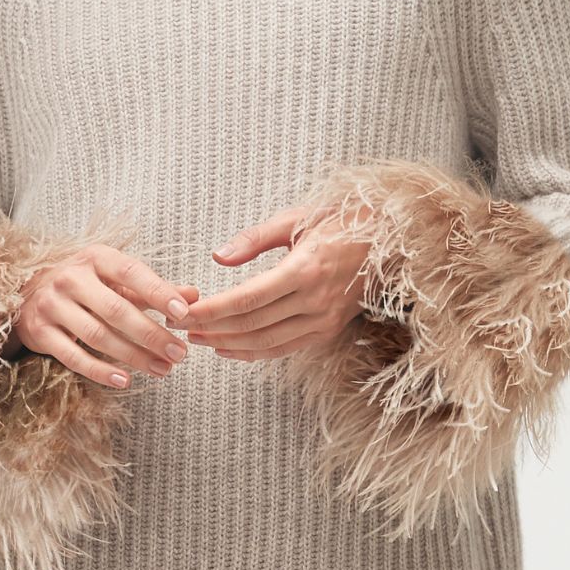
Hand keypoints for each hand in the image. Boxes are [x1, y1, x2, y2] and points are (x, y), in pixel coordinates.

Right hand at [3, 243, 200, 387]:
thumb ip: (153, 288)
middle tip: (179, 353)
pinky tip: (125, 380)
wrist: (27, 293)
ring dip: (134, 356)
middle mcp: (70, 278)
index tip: (184, 313)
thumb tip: (193, 295)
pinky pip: (74, 357)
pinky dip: (100, 371)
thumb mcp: (114, 279)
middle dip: (152, 334)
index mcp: (94, 258)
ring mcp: (52, 305)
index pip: (130, 272)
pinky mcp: (39, 332)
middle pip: (116, 310)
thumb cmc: (84, 285)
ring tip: (162, 369)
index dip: (158, 292)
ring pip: (98, 336)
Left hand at [167, 205, 373, 360]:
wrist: (390, 241)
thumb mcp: (298, 217)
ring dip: (228, 344)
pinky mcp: (327, 331)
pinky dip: (254, 352)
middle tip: (180, 327)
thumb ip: (256, 238)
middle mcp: (315, 301)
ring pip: (266, 342)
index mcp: (305, 269)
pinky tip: (229, 348)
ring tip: (198, 340)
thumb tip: (218, 257)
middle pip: (252, 324)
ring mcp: (324, 320)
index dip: (212, 310)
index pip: (248, 298)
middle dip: (212, 329)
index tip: (183, 312)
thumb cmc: (341, 221)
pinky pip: (284, 348)